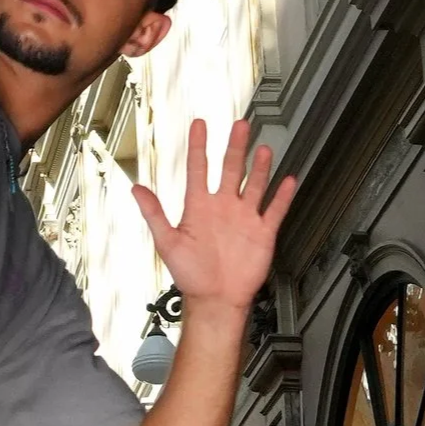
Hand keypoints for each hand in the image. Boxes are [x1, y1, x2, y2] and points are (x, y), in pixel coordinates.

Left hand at [133, 118, 294, 318]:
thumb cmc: (191, 276)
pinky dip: (282, 196)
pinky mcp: (262, 232)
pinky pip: (274, 210)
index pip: (198, 169)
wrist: (216, 300)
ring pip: (254, 185)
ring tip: (264, 148)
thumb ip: (154, 213)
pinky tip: (288, 180)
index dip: (198, 146)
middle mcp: (223, 208)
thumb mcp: (167, 242)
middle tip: (240, 124)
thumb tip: (136, 190)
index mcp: (199, 207)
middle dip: (235, 146)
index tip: (199, 125)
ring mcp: (244, 218)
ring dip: (260, 167)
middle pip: (231, 169)